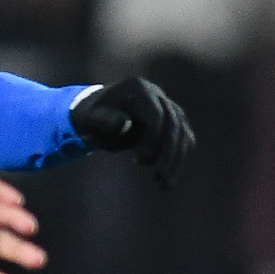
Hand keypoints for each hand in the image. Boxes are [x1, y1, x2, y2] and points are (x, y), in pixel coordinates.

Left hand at [69, 76, 193, 183]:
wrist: (100, 111)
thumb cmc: (93, 117)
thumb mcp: (91, 118)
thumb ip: (106, 121)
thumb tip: (125, 126)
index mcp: (138, 89)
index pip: (156, 114)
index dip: (153, 138)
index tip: (140, 161)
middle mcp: (158, 95)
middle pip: (174, 124)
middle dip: (168, 153)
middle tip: (158, 179)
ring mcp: (168, 106)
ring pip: (182, 133)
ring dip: (176, 160)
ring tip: (162, 184)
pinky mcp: (174, 120)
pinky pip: (183, 139)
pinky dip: (178, 159)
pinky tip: (166, 179)